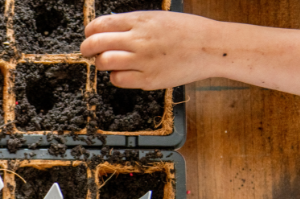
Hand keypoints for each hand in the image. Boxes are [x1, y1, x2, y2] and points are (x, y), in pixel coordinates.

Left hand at [81, 11, 219, 89]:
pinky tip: (124, 72)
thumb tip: (106, 32)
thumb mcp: (157, 18)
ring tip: (109, 63)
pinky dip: (116, 76)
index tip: (90, 36)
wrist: (212, 47)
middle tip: (89, 52)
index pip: (100, 25)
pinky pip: (118, 79)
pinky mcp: (148, 79)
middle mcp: (139, 39)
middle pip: (96, 44)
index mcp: (140, 21)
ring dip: (101, 63)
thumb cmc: (186, 31)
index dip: (90, 32)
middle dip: (87, 49)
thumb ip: (132, 24)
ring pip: (104, 62)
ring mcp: (143, 60)